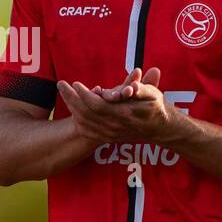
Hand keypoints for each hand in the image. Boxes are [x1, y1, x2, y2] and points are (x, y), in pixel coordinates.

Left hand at [57, 67, 174, 143]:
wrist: (160, 128)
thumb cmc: (155, 106)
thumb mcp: (153, 94)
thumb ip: (141, 88)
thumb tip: (132, 86)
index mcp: (124, 114)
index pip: (97, 106)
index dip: (84, 95)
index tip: (75, 83)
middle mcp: (114, 127)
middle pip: (86, 113)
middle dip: (71, 98)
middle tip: (61, 84)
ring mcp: (109, 134)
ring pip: (83, 122)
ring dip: (71, 107)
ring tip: (63, 92)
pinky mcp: (107, 137)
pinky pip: (86, 130)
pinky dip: (76, 118)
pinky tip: (71, 108)